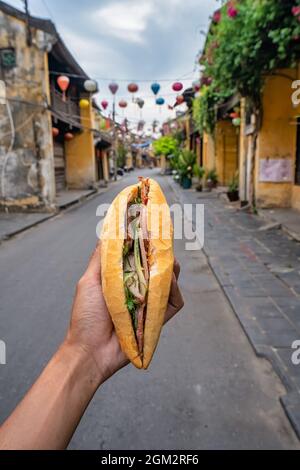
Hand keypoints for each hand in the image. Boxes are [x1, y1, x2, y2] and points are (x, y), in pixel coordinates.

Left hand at [65, 242, 183, 383]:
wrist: (90, 350)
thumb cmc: (85, 316)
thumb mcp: (89, 281)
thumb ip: (100, 258)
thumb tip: (108, 233)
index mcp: (122, 279)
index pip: (141, 258)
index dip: (148, 245)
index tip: (153, 230)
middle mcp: (138, 290)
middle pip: (159, 268)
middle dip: (164, 255)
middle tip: (163, 246)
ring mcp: (149, 305)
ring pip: (170, 282)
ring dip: (171, 270)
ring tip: (167, 263)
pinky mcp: (157, 320)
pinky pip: (174, 303)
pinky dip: (175, 292)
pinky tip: (168, 284)